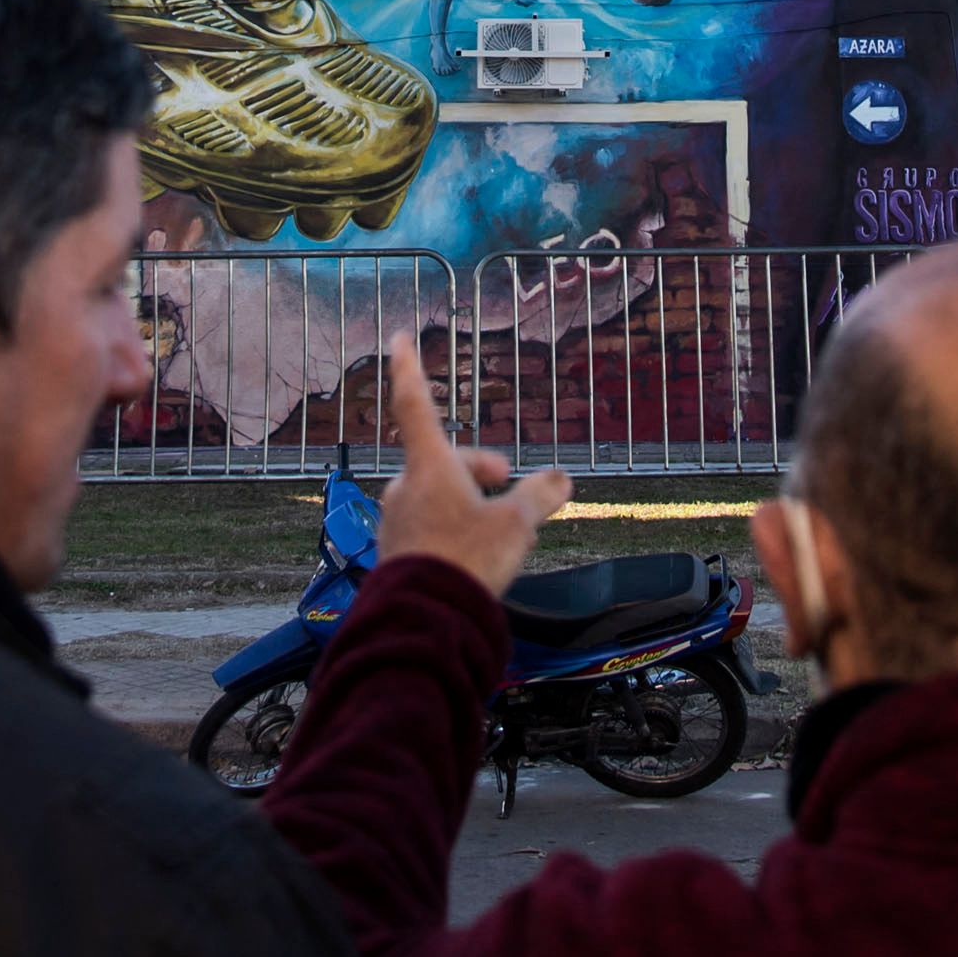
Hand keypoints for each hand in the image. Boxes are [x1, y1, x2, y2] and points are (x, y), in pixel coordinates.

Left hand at [377, 344, 567, 599]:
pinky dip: (454, 529)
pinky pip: (429, 527)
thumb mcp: (516, 524)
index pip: (415, 404)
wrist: (425, 618)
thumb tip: (561, 479)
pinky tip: (477, 556)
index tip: (397, 338)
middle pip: (443, 460)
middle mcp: (405, 487)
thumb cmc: (467, 560)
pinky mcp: (396, 551)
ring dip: (469, 503)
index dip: (409, 369)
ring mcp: (397, 519)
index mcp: (429, 467)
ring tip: (501, 532)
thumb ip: (539, 497)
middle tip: (507, 483)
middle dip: (478, 469)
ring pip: (437, 497)